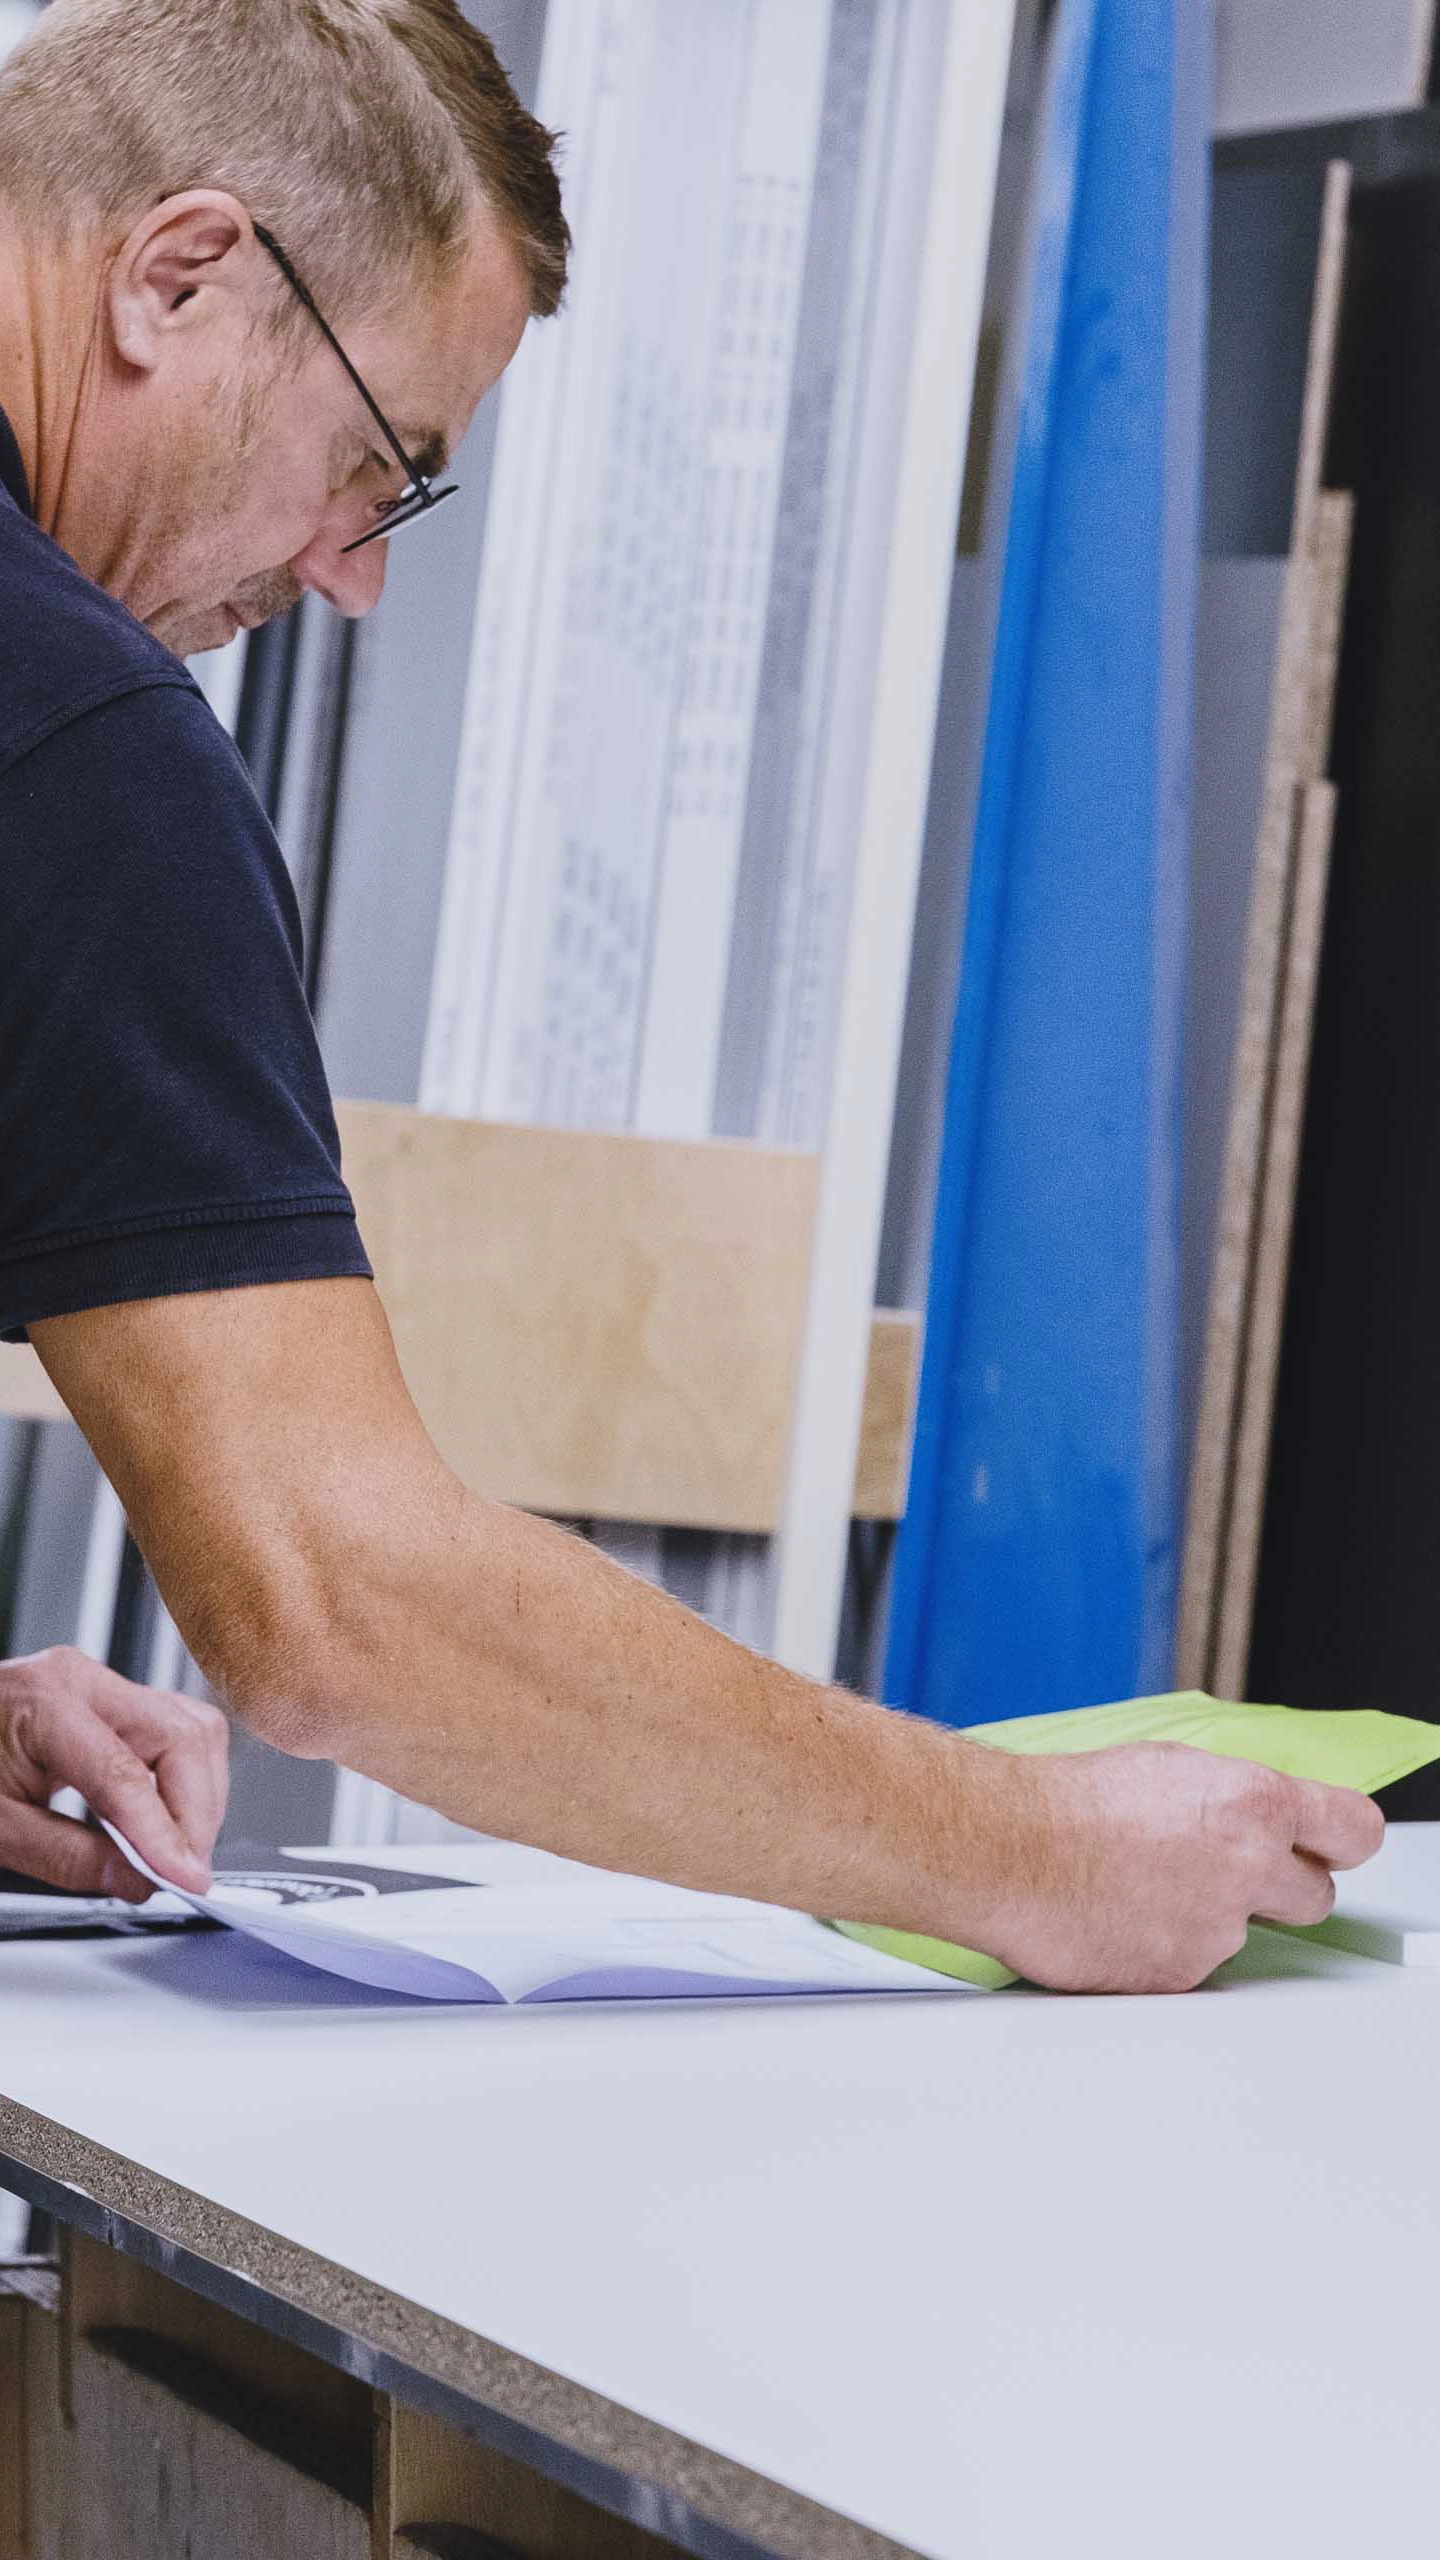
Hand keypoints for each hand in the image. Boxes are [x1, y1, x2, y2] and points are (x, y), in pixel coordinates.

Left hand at [0, 1647, 227, 1901]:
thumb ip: (66, 1856)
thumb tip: (137, 1878)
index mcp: (44, 1702)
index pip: (125, 1773)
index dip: (164, 1832)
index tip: (185, 1878)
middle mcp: (83, 1680)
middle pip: (181, 1737)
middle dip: (195, 1812)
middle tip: (182, 1871)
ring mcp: (101, 1684)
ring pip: (192, 1730)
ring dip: (198, 1795)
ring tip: (173, 1849)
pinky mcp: (112, 1701)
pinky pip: (176, 1730)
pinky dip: (184, 1778)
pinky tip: (164, 1817)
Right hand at [984, 1742, 1385, 1992]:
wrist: (1007, 1851)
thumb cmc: (1070, 1800)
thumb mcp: (1171, 1766)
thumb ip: (1234, 1796)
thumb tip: (1258, 1817)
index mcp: (1254, 1804)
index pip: (1354, 1830)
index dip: (1342, 1839)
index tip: (1331, 1843)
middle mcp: (1248, 1870)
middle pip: (1316, 1895)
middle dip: (1281, 1885)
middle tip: (1231, 1870)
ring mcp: (1216, 1932)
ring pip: (1245, 1933)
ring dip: (1212, 1916)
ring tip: (1144, 1886)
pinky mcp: (1180, 1978)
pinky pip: (1194, 1966)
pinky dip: (1166, 1947)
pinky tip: (1123, 1917)